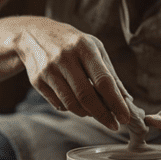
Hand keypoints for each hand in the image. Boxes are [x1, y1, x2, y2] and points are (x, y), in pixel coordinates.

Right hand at [15, 17, 130, 129]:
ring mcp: (48, 69)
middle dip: (103, 115)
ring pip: (71, 104)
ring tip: (95, 112)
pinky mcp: (37, 80)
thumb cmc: (72, 43)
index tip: (124, 117)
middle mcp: (65, 57)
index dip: (115, 102)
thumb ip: (110, 73)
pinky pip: (58, 104)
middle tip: (113, 125)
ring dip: (87, 113)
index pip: (103, 80)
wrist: (33, 34)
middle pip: (86, 96)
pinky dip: (71, 109)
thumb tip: (126, 99)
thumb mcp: (94, 49)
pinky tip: (76, 103)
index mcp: (84, 47)